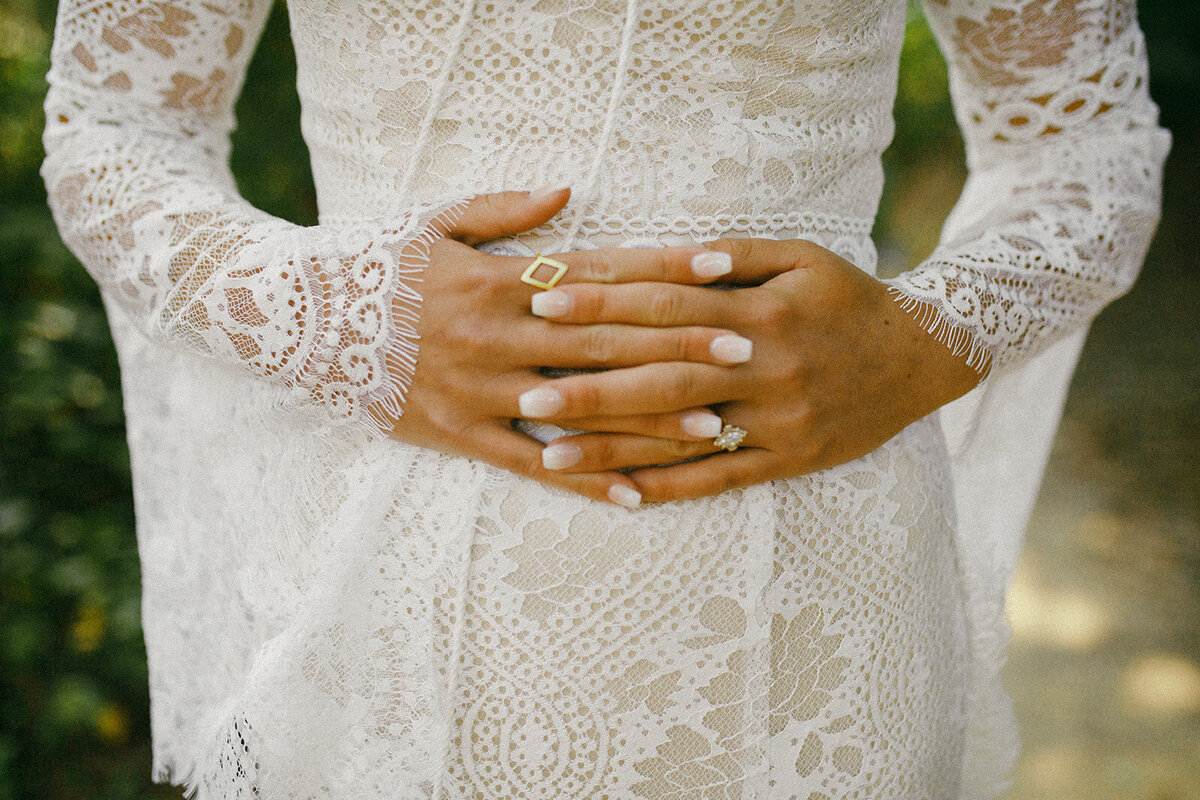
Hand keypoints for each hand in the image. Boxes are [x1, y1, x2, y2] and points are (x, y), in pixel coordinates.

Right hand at [380, 188, 753, 506]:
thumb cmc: (376, 263)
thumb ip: (506, 209)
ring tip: (718, 427)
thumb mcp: (436, 221)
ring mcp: (480, 390)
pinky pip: (531, 465)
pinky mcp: (459, 434)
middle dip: (680, 346)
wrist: (296, 320)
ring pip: (580, 409)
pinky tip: (635, 494)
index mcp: (500, 278)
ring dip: (651, 419)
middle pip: (606, 342)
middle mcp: (498, 335)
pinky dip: (583, 478)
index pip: (599, 276)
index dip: (664, 274)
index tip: (722, 272)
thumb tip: (571, 191)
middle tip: (747, 351)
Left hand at [520, 237, 982, 501]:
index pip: (666, 308)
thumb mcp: (802, 257)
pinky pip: (720, 480)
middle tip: (524, 391)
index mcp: (762, 312)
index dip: (602, 305)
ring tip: (547, 453)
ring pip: (682, 438)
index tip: (543, 303)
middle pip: (662, 378)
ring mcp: (776, 421)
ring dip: (612, 447)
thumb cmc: (849, 297)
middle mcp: (765, 369)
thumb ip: (737, 254)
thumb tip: (676, 252)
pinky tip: (617, 496)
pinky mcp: (788, 459)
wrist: (923, 356)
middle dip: (589, 385)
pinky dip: (668, 489)